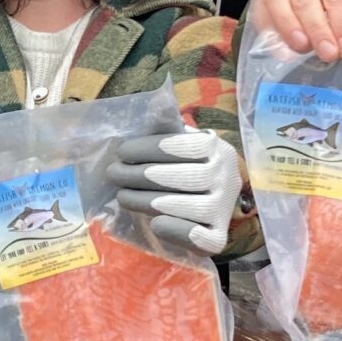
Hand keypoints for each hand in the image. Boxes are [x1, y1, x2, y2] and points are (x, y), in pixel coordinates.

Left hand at [106, 129, 244, 254]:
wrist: (216, 198)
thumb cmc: (189, 164)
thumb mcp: (181, 141)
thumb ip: (166, 125)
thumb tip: (155, 101)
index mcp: (217, 149)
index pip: (183, 146)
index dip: (149, 148)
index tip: (122, 152)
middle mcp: (227, 178)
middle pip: (183, 178)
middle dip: (141, 176)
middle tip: (114, 174)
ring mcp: (224, 209)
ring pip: (187, 208)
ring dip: (148, 202)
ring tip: (122, 196)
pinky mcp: (219, 238)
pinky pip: (200, 238)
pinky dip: (177, 231)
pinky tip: (155, 223)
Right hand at [248, 0, 341, 60]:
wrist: (316, 0)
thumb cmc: (336, 7)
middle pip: (306, 1)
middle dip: (318, 30)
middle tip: (328, 53)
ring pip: (280, 5)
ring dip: (291, 29)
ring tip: (303, 48)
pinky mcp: (262, 3)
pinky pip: (262, 17)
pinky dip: (271, 35)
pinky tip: (283, 53)